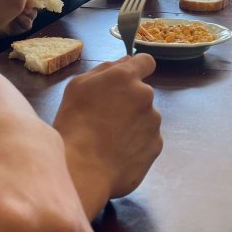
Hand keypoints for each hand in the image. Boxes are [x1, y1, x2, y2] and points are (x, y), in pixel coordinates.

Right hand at [53, 54, 161, 215]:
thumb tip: (126, 62)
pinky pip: (147, 140)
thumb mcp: (77, 87)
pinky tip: (117, 153)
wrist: (84, 170)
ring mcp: (154, 122)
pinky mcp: (156, 146)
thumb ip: (104, 69)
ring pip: (145, 117)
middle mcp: (146, 96)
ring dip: (133, 123)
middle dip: (129, 101)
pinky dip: (136, 144)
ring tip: (109, 140)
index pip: (146, 61)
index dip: (138, 69)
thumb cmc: (75, 124)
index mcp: (126, 78)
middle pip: (142, 93)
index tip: (128, 80)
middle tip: (105, 118)